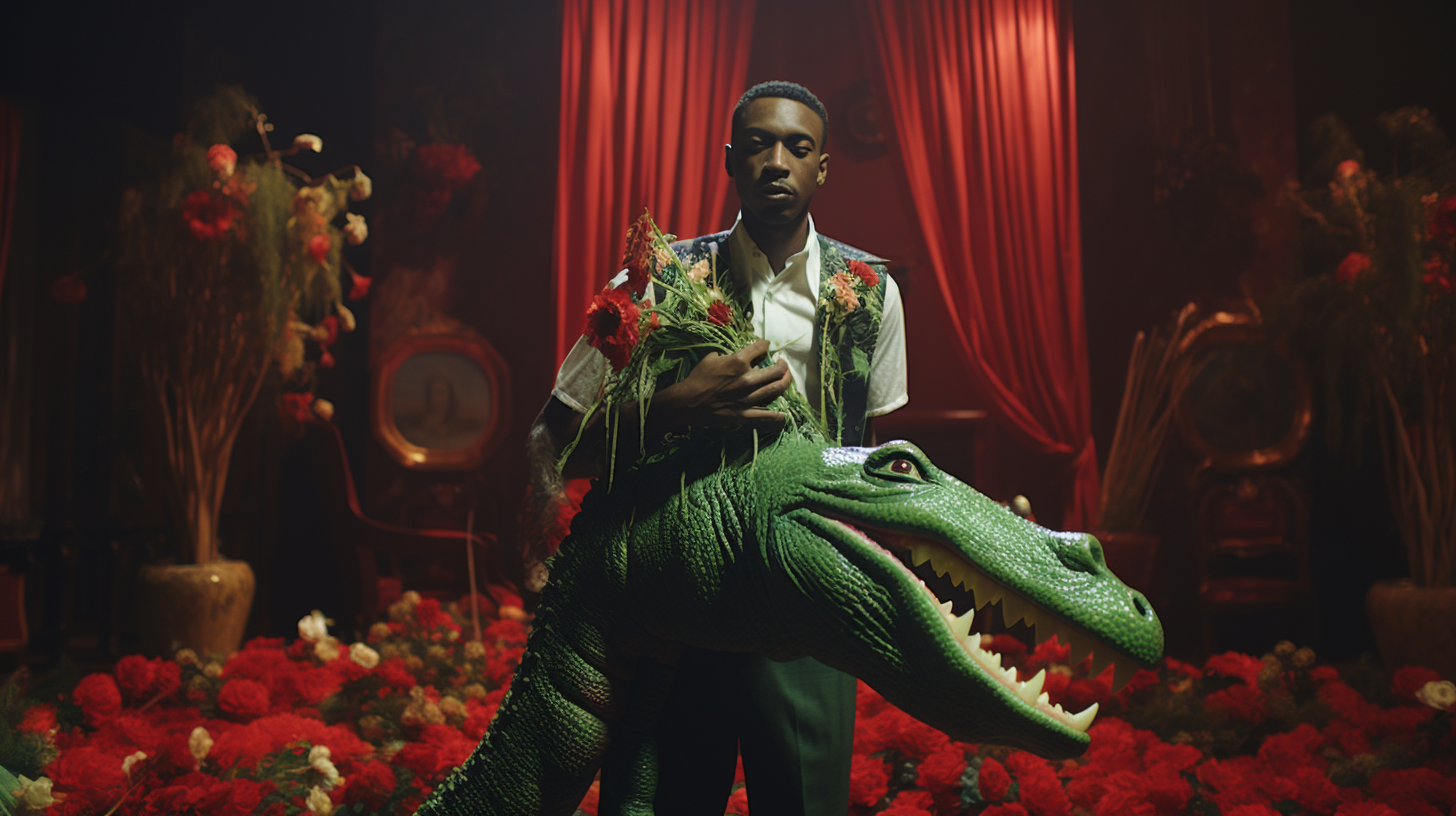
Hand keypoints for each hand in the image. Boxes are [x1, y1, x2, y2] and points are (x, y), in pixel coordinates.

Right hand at [655, 339, 791, 427]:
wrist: (688, 402)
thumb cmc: (698, 378)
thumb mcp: (711, 358)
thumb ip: (727, 354)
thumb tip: (735, 354)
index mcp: (738, 362)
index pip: (760, 348)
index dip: (765, 344)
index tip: (766, 345)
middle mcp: (747, 379)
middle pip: (776, 370)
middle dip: (783, 365)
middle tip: (782, 364)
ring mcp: (748, 398)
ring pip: (775, 389)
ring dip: (785, 382)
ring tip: (786, 378)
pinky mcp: (744, 414)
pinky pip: (765, 416)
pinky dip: (776, 416)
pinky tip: (783, 415)